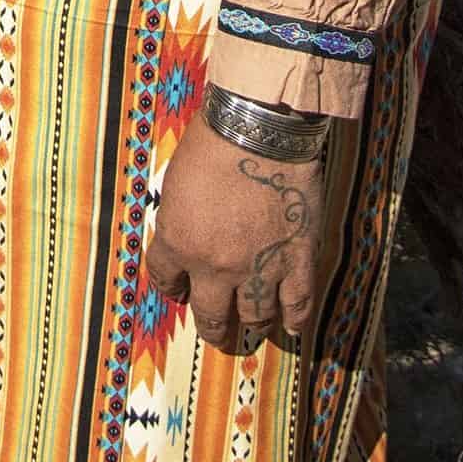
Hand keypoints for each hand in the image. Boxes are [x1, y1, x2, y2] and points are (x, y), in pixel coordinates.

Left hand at [144, 113, 333, 354]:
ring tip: (251, 327)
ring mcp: (258, 268)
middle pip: (210, 314)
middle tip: (216, 331)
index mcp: (179, 242)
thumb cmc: (211, 144)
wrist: (258, 131)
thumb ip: (179, 219)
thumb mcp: (175, 182)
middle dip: (212, 326)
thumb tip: (185, 237)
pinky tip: (292, 326)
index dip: (170, 286)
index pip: (165, 278)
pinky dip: (295, 321)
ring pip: (254, 317)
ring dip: (251, 324)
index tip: (177, 289)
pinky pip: (298, 307)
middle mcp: (215, 266)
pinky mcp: (296, 262)